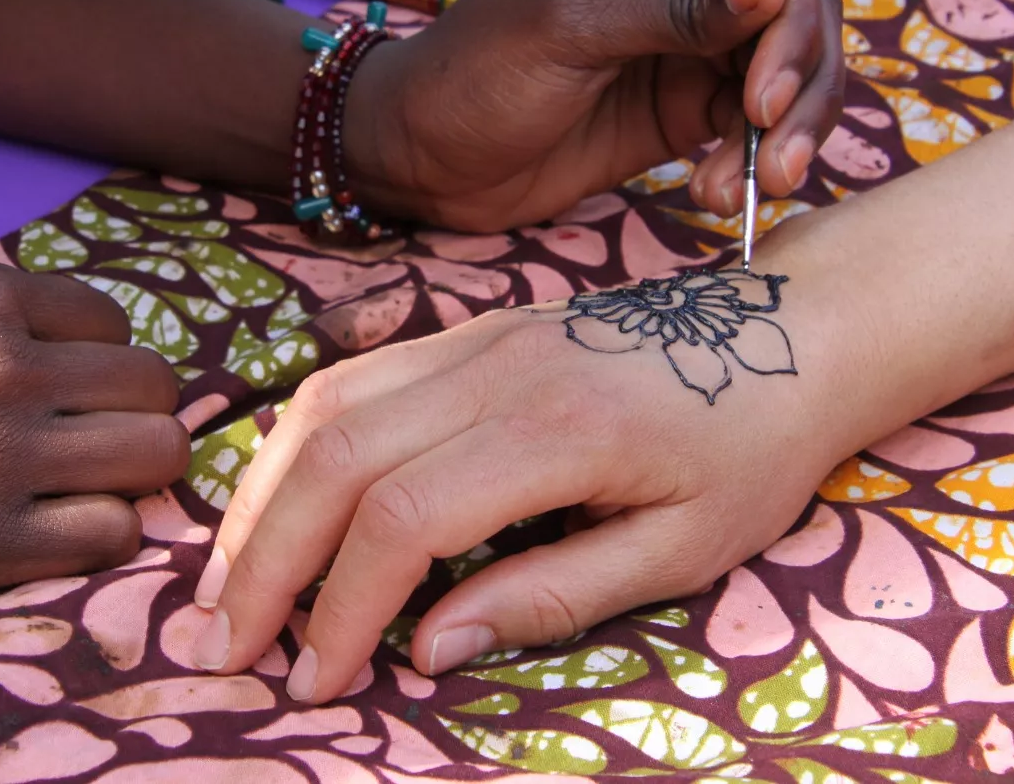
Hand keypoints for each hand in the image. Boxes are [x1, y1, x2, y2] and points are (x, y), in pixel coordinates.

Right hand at [0, 261, 187, 621]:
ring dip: (133, 470)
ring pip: (157, 454)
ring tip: (89, 481)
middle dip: (132, 409)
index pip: (113, 319)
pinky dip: (103, 532)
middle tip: (92, 434)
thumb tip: (74, 339)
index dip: (100, 353)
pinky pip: (113, 534)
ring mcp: (2, 460)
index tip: (70, 382)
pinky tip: (61, 529)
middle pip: (153, 384)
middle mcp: (6, 370)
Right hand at [190, 269, 848, 702]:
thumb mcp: (685, 546)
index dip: (342, 608)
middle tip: (226, 650)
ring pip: (324, 405)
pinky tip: (279, 504)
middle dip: (266, 561)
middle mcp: (496, 368)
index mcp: (557, 428)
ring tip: (226, 584)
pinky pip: (352, 380)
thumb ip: (555, 595)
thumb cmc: (750, 448)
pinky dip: (295, 446)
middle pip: (335, 455)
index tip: (317, 684)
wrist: (787, 329)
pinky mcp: (466, 331)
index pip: (403, 516)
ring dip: (260, 498)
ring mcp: (473, 337)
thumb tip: (430, 649)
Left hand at [350, 0, 843, 231]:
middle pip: (798, 10)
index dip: (789, 10)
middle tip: (770, 144)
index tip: (763, 86)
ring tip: (762, 183)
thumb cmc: (473, 71)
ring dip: (792, 130)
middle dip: (801, 80)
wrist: (423, 162)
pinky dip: (755, 161)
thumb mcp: (567, 29)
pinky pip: (756, 127)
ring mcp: (694, 47)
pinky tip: (716, 193)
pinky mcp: (689, 111)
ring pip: (791, 73)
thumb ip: (674, 10)